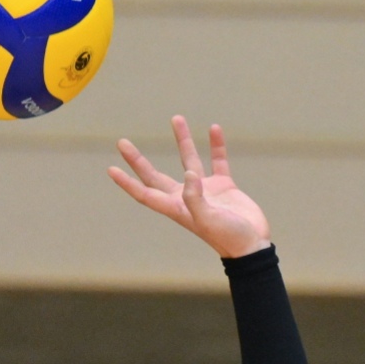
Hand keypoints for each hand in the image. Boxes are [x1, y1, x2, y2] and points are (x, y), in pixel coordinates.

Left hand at [109, 117, 270, 259]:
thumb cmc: (228, 237)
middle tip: (122, 143)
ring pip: (189, 160)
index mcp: (176, 208)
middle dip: (139, 160)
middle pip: (155, 176)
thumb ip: (195, 198)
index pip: (145, 193)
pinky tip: (214, 129)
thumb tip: (189, 174)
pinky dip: (216, 146)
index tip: (111, 169)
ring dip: (182, 140)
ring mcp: (205, 190)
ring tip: (176, 118)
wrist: (253, 245)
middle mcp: (186, 197)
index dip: (128, 182)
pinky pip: (217, 161)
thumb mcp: (208, 220)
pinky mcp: (224, 186)